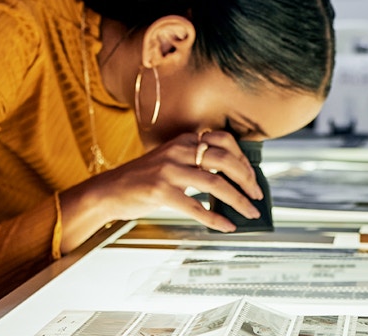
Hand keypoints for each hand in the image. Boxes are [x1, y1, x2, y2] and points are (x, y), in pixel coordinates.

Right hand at [59, 130, 264, 247]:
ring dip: (238, 200)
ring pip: (214, 183)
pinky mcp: (160, 191)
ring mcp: (168, 170)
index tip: (253, 176)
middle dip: (247, 179)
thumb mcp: (170, 160)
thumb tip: (231, 182)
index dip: (243, 158)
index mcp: (183, 140)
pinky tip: (226, 227)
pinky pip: (196, 207)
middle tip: (257, 196)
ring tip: (250, 213)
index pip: (223, 141)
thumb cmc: (144, 179)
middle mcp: (177, 151)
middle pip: (224, 160)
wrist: (110, 190)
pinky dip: (215, 219)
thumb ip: (195, 163)